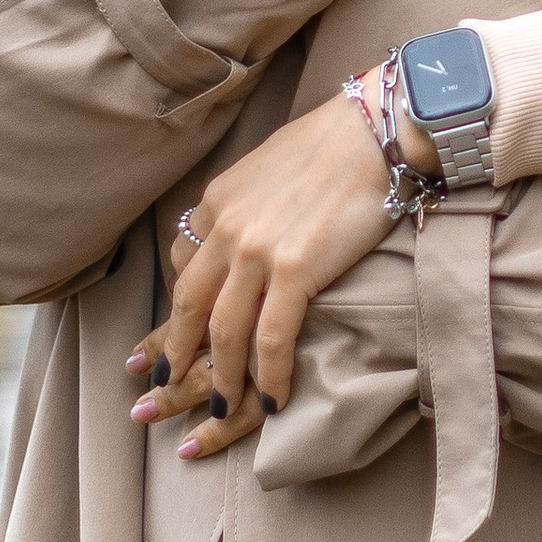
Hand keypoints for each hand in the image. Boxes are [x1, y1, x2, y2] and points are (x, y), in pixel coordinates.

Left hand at [125, 97, 395, 453]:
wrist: (375, 129)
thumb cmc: (333, 144)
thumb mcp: (266, 167)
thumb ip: (243, 204)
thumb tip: (233, 226)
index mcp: (217, 202)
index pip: (182, 265)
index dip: (175, 310)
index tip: (172, 339)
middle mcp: (226, 228)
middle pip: (188, 306)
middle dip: (174, 354)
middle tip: (166, 388)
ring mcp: (256, 250)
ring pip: (223, 332)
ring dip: (220, 380)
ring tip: (220, 412)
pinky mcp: (294, 269)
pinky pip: (271, 338)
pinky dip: (269, 375)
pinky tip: (273, 400)